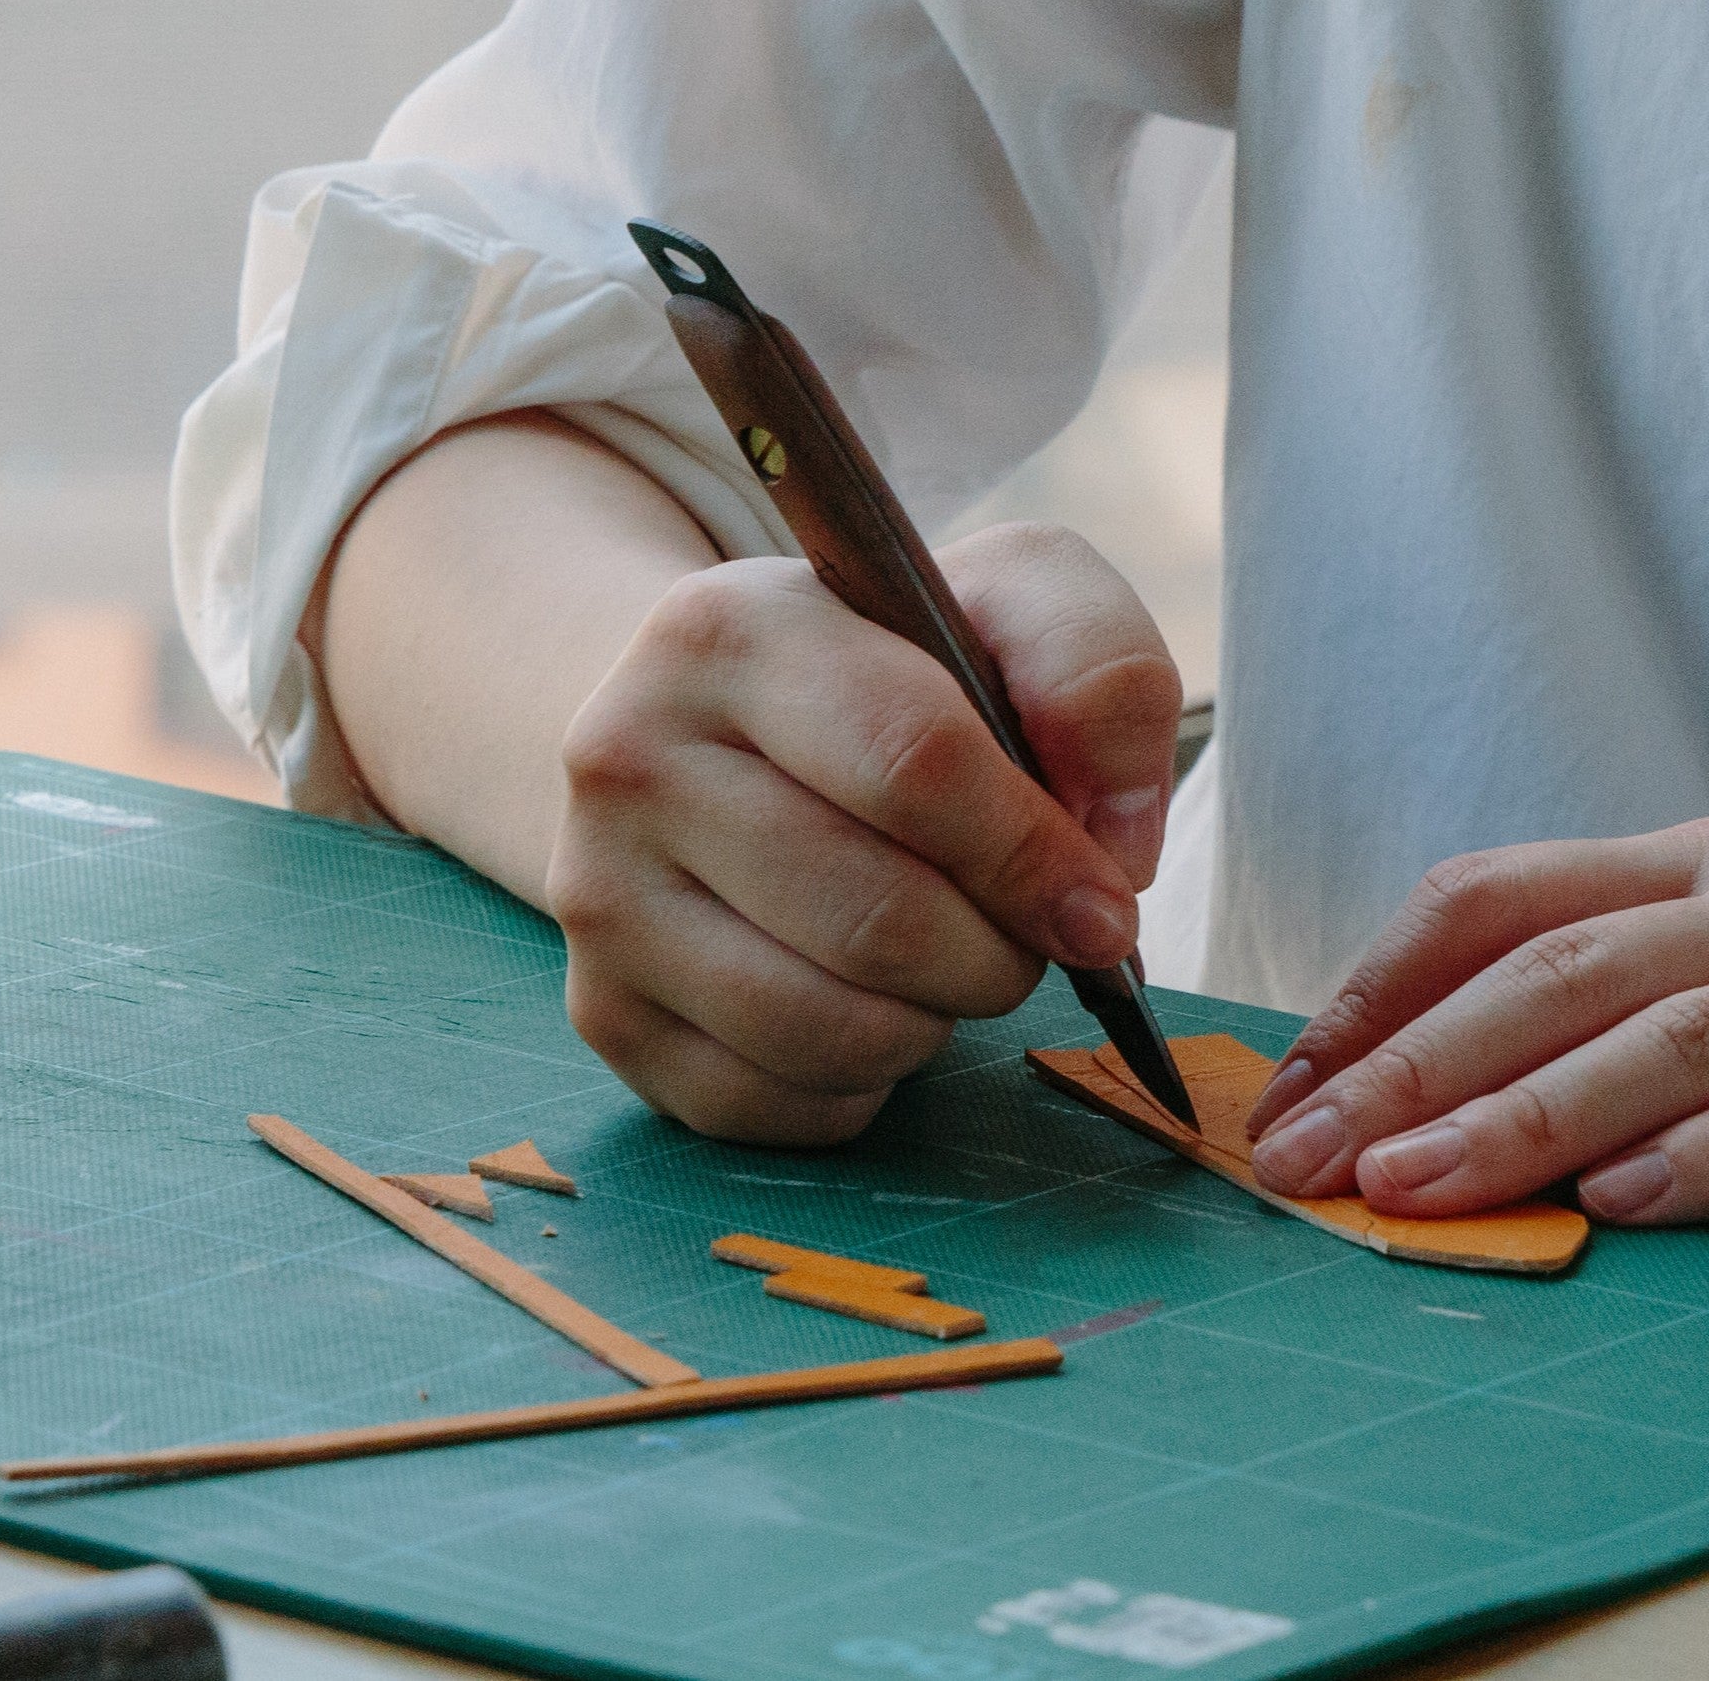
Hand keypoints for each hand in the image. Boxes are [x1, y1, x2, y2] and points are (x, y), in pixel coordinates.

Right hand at [548, 522, 1180, 1145]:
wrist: (715, 735)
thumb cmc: (890, 677)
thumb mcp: (1005, 604)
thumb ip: (1098, 671)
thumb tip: (1112, 843)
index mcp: (727, 630)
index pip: (913, 764)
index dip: (1034, 856)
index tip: (1101, 906)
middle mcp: (626, 756)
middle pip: (876, 919)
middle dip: (996, 953)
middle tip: (1024, 935)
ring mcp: (596, 893)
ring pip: (826, 1028)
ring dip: (932, 1021)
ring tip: (942, 960)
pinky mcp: (603, 1010)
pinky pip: (777, 1104)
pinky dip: (860, 1081)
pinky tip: (865, 1002)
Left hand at [1244, 819, 1708, 1222]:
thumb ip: (1622, 983)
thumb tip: (1436, 1073)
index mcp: (1703, 863)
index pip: (1500, 894)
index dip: (1381, 983)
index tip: (1289, 1076)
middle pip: (1557, 971)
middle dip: (1412, 1064)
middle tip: (1306, 1154)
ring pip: (1669, 1035)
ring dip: (1525, 1115)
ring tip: (1416, 1187)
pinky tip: (1631, 1205)